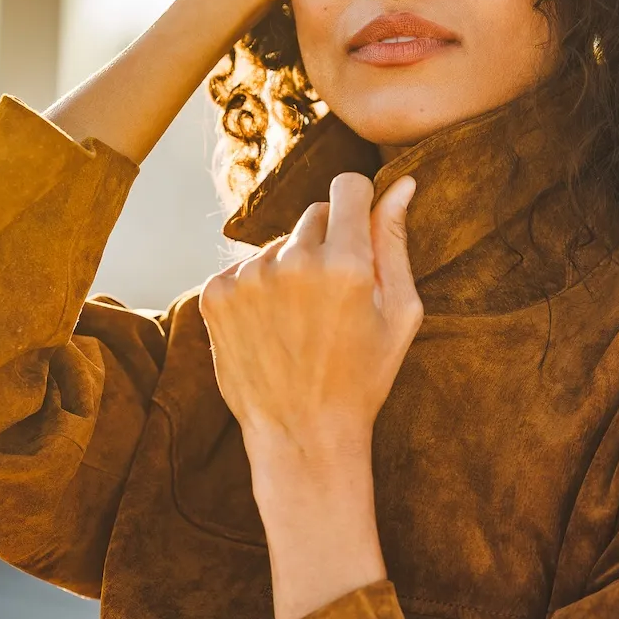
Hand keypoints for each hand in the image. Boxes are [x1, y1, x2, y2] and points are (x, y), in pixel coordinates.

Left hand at [199, 172, 422, 450]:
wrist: (303, 434)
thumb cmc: (363, 377)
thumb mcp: (399, 312)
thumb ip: (395, 241)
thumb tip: (403, 184)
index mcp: (347, 264)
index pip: (348, 186)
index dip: (357, 204)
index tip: (358, 231)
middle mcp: (293, 262)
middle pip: (314, 215)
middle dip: (327, 244)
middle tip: (333, 300)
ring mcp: (249, 278)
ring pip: (278, 243)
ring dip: (290, 268)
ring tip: (300, 322)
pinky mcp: (215, 294)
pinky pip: (244, 266)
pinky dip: (257, 289)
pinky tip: (271, 328)